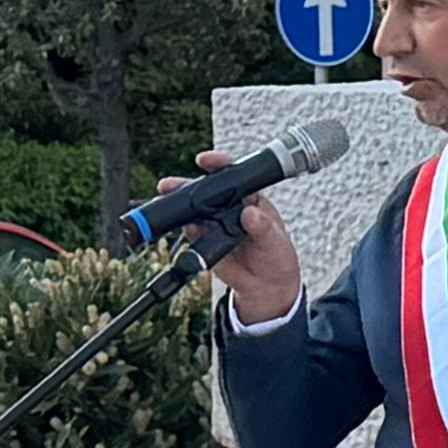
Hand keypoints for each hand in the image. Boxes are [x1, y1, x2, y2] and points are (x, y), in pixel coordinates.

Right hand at [181, 150, 302, 319]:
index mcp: (251, 198)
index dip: (219, 164)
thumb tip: (249, 213)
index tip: (205, 161)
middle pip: (206, 190)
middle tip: (171, 185)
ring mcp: (215, 224)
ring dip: (181, 207)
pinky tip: (189, 230)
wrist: (266, 286)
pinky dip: (188, 231)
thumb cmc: (276, 256)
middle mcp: (230, 207)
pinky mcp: (205, 242)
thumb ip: (262, 227)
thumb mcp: (275, 240)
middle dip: (187, 185)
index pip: (234, 175)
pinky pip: (193, 233)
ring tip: (173, 206)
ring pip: (194, 210)